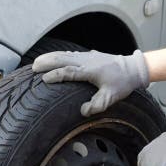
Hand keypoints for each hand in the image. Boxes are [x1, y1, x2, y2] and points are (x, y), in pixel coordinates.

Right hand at [32, 49, 149, 116]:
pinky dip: (59, 56)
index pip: (69, 72)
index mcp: (90, 71)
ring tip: (37, 62)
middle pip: (62, 59)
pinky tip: (52, 59)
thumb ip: (97, 105)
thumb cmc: (122, 83)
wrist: (133, 68)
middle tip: (33, 67)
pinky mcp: (88, 55)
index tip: (44, 79)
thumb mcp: (111, 97)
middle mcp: (87, 61)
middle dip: (47, 62)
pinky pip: (70, 54)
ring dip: (50, 57)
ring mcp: (87, 56)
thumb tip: (83, 111)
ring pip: (65, 54)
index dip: (56, 75)